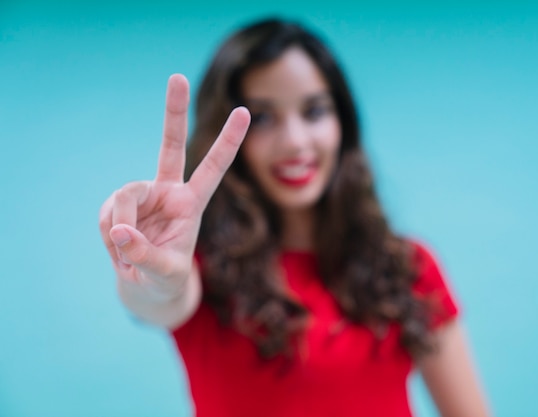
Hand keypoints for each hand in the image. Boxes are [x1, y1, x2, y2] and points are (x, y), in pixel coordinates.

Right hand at [99, 74, 249, 298]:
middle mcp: (168, 191)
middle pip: (169, 146)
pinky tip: (119, 250)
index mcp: (192, 203)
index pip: (213, 169)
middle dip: (173, 112)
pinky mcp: (118, 205)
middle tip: (178, 77)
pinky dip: (109, 237)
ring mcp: (141, 196)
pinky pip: (107, 217)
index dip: (228, 142)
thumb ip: (146, 255)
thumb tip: (121, 230)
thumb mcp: (166, 274)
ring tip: (128, 257)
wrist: (145, 286)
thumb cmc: (166, 278)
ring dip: (120, 230)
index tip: (244, 112)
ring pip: (123, 198)